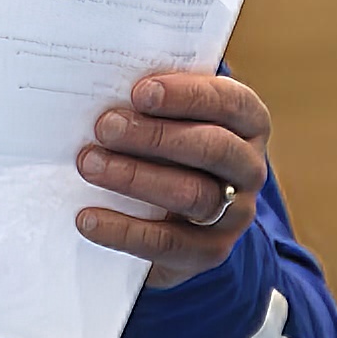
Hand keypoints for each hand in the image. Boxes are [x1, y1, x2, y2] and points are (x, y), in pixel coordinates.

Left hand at [75, 71, 270, 288]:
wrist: (177, 220)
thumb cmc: (167, 149)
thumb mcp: (170, 120)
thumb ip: (153, 104)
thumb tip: (104, 85)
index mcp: (247, 124)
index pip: (229, 102)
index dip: (186, 96)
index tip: (139, 92)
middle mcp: (249, 168)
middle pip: (213, 148)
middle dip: (155, 136)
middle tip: (106, 127)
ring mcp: (235, 214)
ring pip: (193, 195)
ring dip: (136, 178)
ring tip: (90, 165)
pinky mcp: (209, 252)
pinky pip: (168, 243)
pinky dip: (124, 230)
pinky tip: (88, 217)